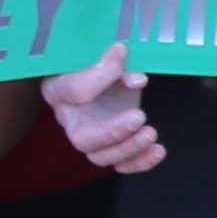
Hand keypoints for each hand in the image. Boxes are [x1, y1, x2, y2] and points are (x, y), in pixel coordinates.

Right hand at [44, 51, 164, 175]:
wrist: (105, 70)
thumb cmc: (97, 60)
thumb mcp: (101, 54)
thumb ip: (114, 64)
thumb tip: (137, 80)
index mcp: (58, 90)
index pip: (73, 90)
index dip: (97, 78)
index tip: (120, 56)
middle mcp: (70, 119)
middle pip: (82, 138)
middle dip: (112, 132)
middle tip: (138, 117)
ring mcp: (89, 137)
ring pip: (101, 157)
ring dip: (129, 149)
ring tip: (151, 134)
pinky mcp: (110, 146)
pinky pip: (120, 164)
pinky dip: (140, 162)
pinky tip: (158, 151)